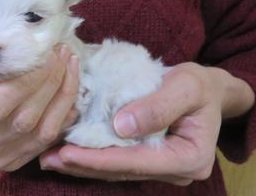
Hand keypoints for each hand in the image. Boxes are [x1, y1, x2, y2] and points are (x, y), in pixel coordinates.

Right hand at [0, 42, 79, 173]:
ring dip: (61, 95)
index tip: (44, 53)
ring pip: (40, 132)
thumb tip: (6, 50)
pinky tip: (68, 87)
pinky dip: (63, 113)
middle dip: (48, 82)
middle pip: (21, 120)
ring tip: (68, 64)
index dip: (24, 80)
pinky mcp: (9, 164)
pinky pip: (46, 141)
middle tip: (61, 52)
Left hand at [40, 62, 254, 184]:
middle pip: (122, 170)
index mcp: (189, 157)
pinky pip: (116, 160)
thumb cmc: (200, 85)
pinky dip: (91, 156)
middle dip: (83, 165)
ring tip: (49, 158)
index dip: (100, 158)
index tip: (68, 153)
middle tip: (48, 159)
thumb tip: (121, 126)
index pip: (137, 161)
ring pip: (116, 169)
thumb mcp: (187, 86)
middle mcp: (174, 170)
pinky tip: (68, 152)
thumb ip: (158, 106)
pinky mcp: (148, 158)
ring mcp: (160, 167)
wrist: (208, 90)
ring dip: (82, 164)